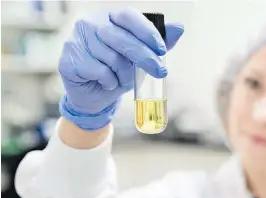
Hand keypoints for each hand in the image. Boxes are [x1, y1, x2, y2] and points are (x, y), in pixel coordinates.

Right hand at [58, 8, 183, 129]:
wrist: (94, 95)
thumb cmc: (118, 71)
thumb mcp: (141, 57)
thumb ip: (158, 42)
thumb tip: (179, 28)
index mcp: (110, 17)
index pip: (130, 17)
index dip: (148, 33)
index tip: (162, 50)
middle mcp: (90, 23)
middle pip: (124, 39)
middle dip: (146, 58)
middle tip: (161, 72)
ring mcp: (76, 39)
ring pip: (112, 58)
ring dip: (123, 75)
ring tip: (120, 79)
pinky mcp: (69, 58)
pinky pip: (99, 71)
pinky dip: (109, 81)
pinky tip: (105, 82)